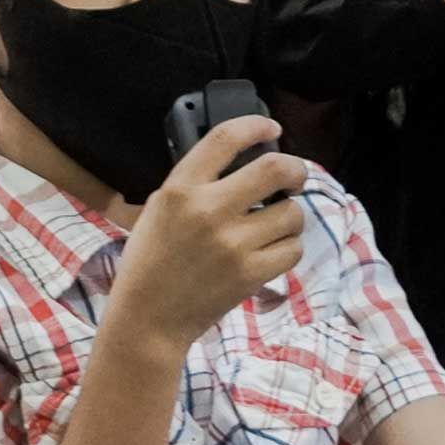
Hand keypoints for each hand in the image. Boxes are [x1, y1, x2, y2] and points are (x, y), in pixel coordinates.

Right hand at [107, 115, 305, 353]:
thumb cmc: (150, 261)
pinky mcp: (250, 274)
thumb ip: (194, 183)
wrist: (148, 318)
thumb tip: (242, 161)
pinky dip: (288, 247)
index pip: (226, 138)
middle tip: (294, 176)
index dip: (256, 125)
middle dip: (295, 169)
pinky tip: (272, 249)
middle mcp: (208, 210)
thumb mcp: (158, 208)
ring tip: (276, 223)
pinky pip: (293, 249)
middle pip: (275, 169)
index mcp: (180, 188)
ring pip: (292, 213)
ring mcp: (233, 244)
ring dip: (290, 216)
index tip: (271, 128)